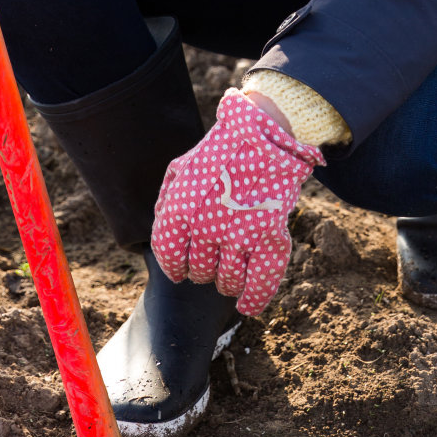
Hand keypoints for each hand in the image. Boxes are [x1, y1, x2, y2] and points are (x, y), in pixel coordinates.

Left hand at [150, 89, 322, 316]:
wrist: (267, 131)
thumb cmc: (222, 149)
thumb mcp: (183, 169)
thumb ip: (168, 203)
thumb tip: (166, 237)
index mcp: (180, 207)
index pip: (169, 255)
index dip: (175, 266)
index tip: (181, 269)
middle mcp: (206, 224)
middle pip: (199, 271)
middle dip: (204, 268)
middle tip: (214, 254)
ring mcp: (239, 232)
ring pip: (228, 281)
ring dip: (228, 281)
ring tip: (232, 269)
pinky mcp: (270, 235)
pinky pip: (260, 281)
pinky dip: (255, 298)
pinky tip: (248, 304)